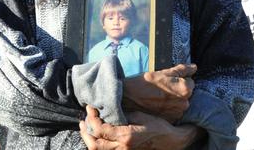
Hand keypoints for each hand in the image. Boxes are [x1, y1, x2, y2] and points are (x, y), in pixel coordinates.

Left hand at [79, 105, 199, 149]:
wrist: (170, 140)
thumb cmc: (157, 125)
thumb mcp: (139, 115)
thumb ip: (122, 115)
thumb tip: (106, 110)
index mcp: (125, 135)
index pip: (99, 129)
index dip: (91, 117)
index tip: (91, 107)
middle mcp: (122, 147)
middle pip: (94, 144)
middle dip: (85, 131)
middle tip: (83, 119)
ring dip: (89, 139)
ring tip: (86, 128)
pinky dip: (97, 144)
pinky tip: (96, 136)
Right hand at [122, 64, 196, 122]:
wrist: (128, 99)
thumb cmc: (144, 84)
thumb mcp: (162, 72)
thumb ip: (181, 69)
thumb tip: (194, 67)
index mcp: (185, 89)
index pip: (191, 81)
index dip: (180, 79)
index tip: (168, 80)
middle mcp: (184, 103)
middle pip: (187, 93)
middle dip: (178, 90)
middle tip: (162, 88)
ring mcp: (177, 113)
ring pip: (180, 103)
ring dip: (174, 100)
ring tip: (159, 96)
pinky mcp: (170, 120)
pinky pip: (174, 111)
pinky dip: (169, 108)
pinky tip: (158, 104)